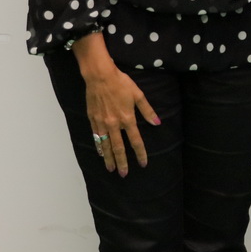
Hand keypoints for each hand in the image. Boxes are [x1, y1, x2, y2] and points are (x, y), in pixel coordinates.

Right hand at [71, 34, 158, 176]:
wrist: (99, 77)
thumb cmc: (121, 83)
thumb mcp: (138, 95)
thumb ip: (147, 110)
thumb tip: (157, 123)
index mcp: (127, 118)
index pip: (135, 141)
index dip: (140, 153)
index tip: (143, 163)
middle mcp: (114, 124)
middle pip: (119, 148)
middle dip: (122, 162)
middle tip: (124, 174)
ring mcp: (101, 123)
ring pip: (105, 145)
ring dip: (109, 158)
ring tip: (111, 169)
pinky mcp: (92, 120)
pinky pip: (95, 137)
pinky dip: (98, 147)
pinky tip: (101, 153)